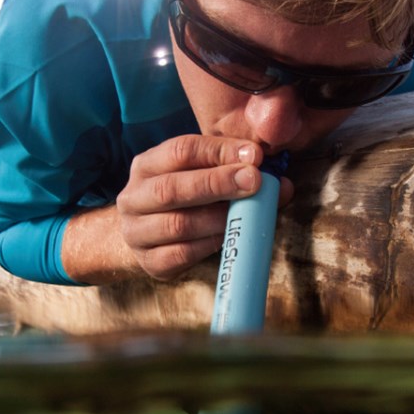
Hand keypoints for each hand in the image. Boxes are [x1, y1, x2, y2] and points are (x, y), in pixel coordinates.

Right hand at [115, 134, 292, 280]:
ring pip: (177, 225)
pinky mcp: (149, 262)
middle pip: (172, 188)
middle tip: (254, 181)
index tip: (254, 156)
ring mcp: (136, 232)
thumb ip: (232, 170)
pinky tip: (228, 238)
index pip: (180, 151)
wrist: (146, 236)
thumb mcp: (199, 175)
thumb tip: (280, 183)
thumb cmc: (183, 200)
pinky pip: (180, 255)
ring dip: (217, 218)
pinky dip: (209, 246)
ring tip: (246, 215)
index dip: (218, 151)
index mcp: (146, 166)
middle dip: (217, 183)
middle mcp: (133, 198)